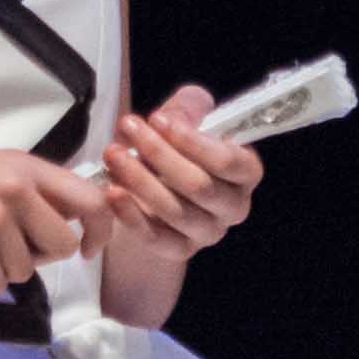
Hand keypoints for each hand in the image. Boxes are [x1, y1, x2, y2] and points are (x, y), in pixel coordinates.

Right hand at [0, 147, 107, 291]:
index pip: (89, 198)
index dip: (99, 229)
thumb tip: (64, 222)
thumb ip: (24, 189)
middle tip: (4, 249)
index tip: (87, 249)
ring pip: (26, 270)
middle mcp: (14, 188)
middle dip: (39, 257)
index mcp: (21, 166)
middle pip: (62, 244)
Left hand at [97, 88, 262, 261]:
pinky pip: (156, 238)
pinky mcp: (181, 250)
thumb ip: (187, 108)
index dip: (192, 141)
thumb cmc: (175, 149)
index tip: (157, 119)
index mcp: (245, 172)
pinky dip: (131, 214)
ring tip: (113, 154)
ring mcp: (209, 232)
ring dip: (139, 180)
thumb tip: (175, 115)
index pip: (228, 161)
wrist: (154, 191)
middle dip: (158, 154)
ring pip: (175, 210)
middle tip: (127, 129)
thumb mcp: (183, 120)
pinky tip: (113, 192)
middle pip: (198, 185)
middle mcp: (233, 206)